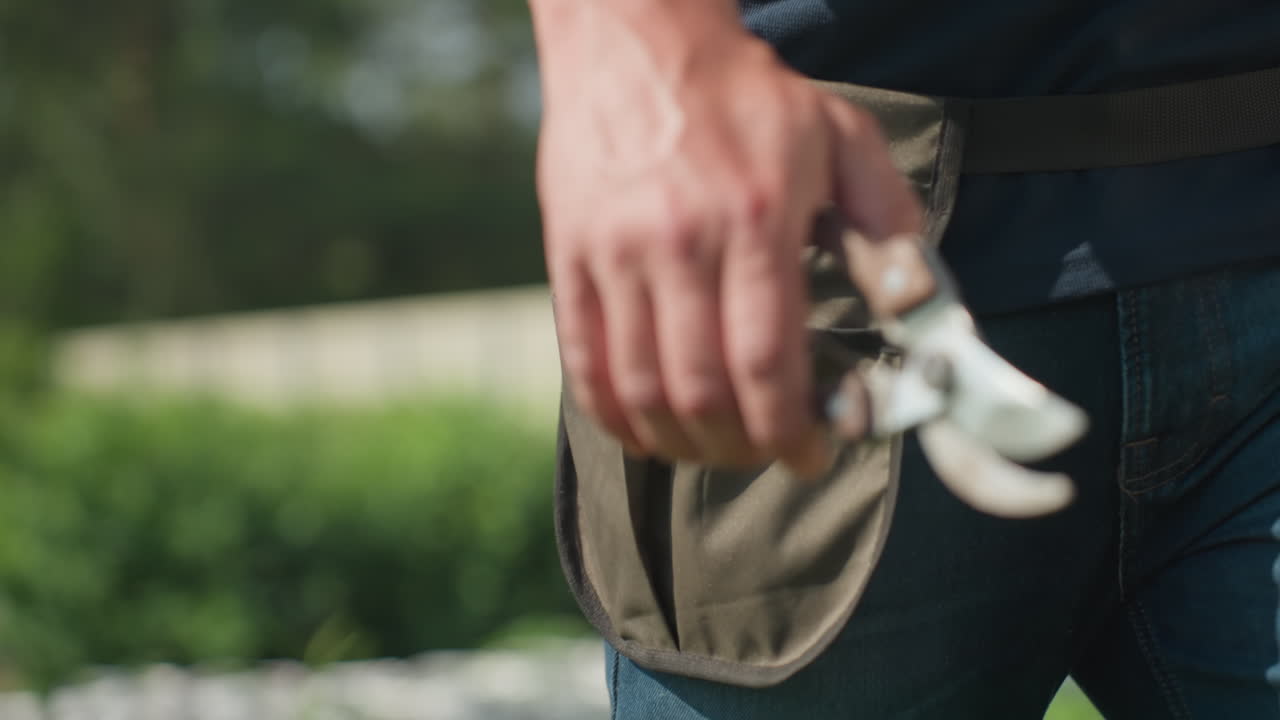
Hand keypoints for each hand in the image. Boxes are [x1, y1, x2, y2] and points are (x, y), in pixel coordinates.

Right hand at [532, 0, 922, 475]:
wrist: (637, 40)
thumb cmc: (747, 97)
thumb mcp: (839, 138)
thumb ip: (887, 224)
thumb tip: (921, 309)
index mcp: (756, 218)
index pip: (767, 361)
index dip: (790, 430)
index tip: (810, 455)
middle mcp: (679, 242)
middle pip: (702, 390)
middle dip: (740, 447)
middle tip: (765, 453)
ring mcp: (614, 252)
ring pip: (641, 388)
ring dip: (681, 442)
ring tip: (713, 448)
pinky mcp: (568, 256)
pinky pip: (583, 361)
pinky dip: (614, 415)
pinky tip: (645, 432)